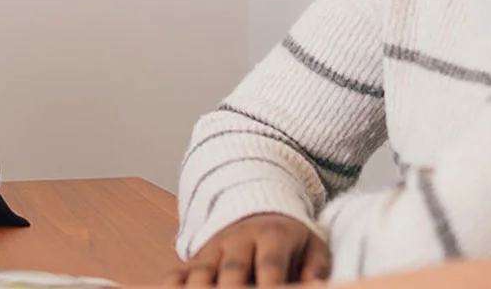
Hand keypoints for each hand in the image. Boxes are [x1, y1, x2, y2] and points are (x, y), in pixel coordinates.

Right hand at [176, 214, 330, 285]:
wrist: (258, 209)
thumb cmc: (290, 240)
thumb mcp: (312, 246)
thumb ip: (316, 268)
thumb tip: (316, 287)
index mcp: (272, 236)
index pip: (271, 263)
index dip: (270, 284)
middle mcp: (238, 239)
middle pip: (232, 270)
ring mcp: (213, 248)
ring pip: (201, 273)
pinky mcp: (194, 258)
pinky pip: (177, 273)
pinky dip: (173, 286)